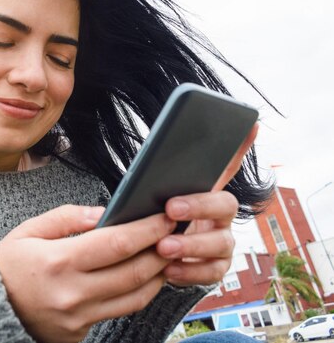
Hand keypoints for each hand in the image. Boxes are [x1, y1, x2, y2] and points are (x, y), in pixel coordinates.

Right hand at [0, 205, 175, 342]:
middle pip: (134, 272)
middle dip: (161, 251)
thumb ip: (67, 218)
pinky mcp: (79, 334)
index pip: (117, 244)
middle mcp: (72, 293)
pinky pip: (119, 312)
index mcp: (58, 262)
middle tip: (174, 234)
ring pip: (134, 297)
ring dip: (157, 275)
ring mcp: (78, 318)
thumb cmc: (9, 264)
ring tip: (165, 255)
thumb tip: (105, 213)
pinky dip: (137, 293)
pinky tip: (142, 277)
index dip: (147, 229)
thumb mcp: (29, 230)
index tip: (164, 217)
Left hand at [156, 124, 258, 285]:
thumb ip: (152, 184)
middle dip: (199, 205)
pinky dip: (190, 272)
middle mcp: (219, 214)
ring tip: (163, 247)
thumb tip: (147, 162)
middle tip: (171, 208)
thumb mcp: (148, 199)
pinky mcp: (215, 267)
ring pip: (221, 242)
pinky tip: (169, 269)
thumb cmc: (150, 222)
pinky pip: (212, 272)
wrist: (147, 261)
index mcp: (205, 191)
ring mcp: (221, 241)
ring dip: (191, 245)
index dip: (240, 147)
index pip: (225, 166)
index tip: (251, 124)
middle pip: (225, 204)